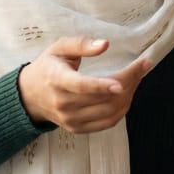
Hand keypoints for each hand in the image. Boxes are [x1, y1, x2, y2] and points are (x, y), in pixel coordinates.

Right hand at [17, 36, 151, 132]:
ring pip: (109, 111)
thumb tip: (105, 44)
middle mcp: (63, 104)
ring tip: (137, 78)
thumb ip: (81, 44)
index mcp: (56, 80)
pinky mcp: (78, 129)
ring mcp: (70, 120)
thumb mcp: (59, 48)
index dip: (102, 86)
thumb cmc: (48, 66)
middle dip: (128, 82)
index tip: (122, 82)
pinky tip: (128, 94)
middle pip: (102, 98)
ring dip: (129, 95)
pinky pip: (107, 122)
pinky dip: (122, 109)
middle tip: (143, 66)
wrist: (30, 95)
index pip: (81, 86)